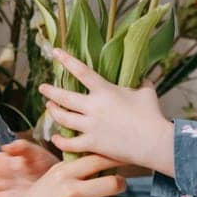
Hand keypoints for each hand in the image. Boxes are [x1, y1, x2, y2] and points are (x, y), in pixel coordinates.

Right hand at [0, 153, 124, 196]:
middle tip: (117, 185)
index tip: (123, 160)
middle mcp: (70, 192)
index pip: (98, 161)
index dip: (115, 159)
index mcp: (63, 174)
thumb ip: (75, 167)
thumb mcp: (52, 177)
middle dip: (119, 184)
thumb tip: (106, 155)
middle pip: (114, 184)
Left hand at [38, 48, 175, 174]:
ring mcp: (91, 126)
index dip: (66, 60)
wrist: (154, 142)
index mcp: (105, 91)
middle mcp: (94, 107)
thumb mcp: (147, 92)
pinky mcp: (93, 144)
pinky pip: (70, 143)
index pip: (81, 71)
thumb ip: (141, 82)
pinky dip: (60, 140)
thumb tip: (143, 77)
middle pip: (64, 96)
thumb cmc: (152, 115)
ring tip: (49, 107)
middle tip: (43, 87)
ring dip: (53, 111)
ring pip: (63, 118)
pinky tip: (55, 137)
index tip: (55, 52)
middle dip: (50, 91)